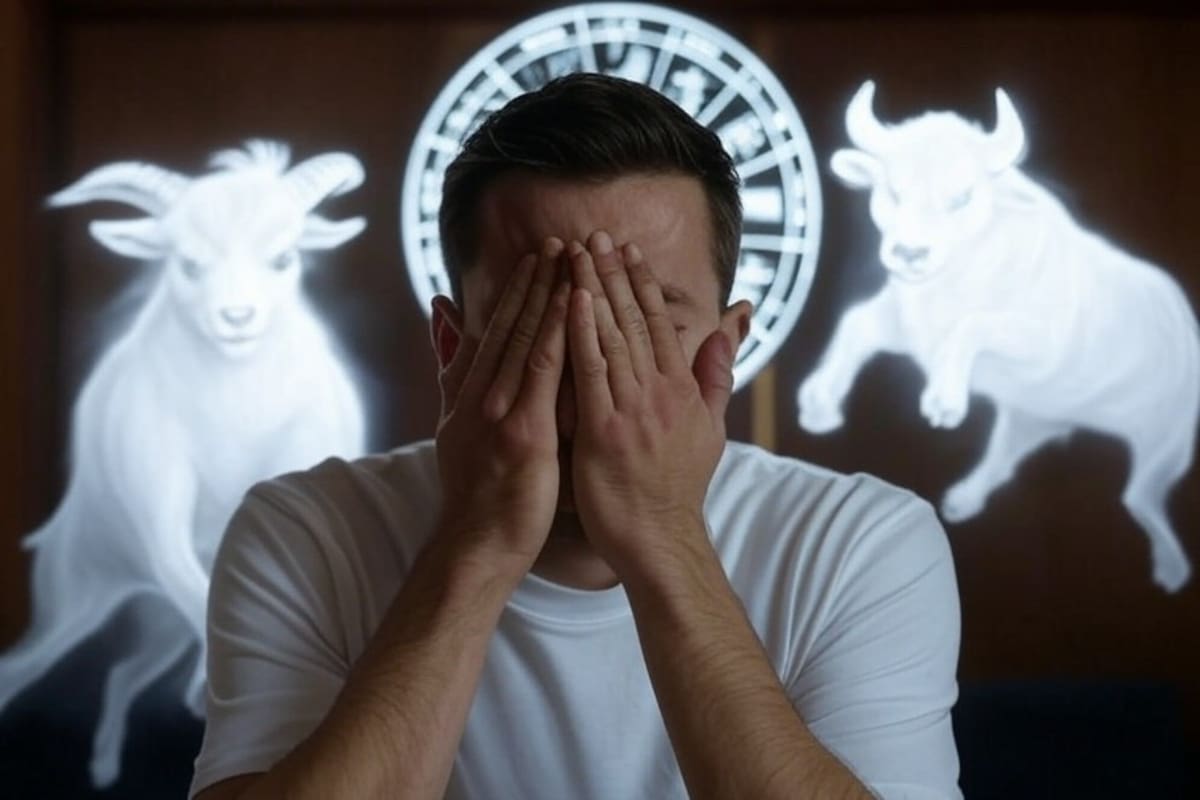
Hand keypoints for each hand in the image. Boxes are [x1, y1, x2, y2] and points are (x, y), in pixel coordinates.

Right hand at [433, 238, 569, 569]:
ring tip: (568, 256)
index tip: (537, 256)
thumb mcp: (453, 426)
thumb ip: (452, 372)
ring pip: (527, 338)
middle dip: (535, 280)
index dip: (515, 291)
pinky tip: (574, 303)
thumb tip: (441, 319)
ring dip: (548, 293)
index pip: (494, 330)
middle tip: (558, 240)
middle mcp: (481, 394)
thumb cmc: (477, 494)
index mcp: (469, 393)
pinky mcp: (523, 431)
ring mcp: (500, 410)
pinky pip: (545, 371)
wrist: (476, 544)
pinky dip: (558, 331)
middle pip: (510, 325)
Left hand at [565, 231, 733, 576]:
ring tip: (578, 252)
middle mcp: (660, 391)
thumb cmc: (679, 486)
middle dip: (613, 274)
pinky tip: (572, 299)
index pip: (661, 324)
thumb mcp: (712, 427)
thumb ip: (718, 373)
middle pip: (635, 320)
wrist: (660, 537)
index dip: (642, 284)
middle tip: (596, 234)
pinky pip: (592, 371)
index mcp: (682, 389)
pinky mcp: (605, 429)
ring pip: (612, 336)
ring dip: (594, 290)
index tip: (626, 249)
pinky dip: (582, 332)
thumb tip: (733, 325)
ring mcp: (633, 409)